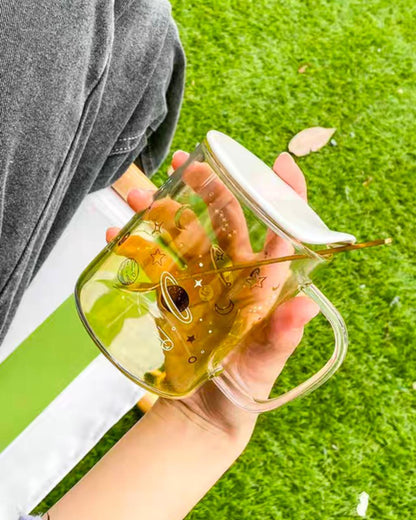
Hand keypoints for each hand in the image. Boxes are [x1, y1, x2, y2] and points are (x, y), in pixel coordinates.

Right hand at [106, 151, 318, 447]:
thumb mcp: (264, 365)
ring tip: (136, 196)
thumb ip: (282, 337)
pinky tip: (117, 234)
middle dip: (210, 189)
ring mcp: (202, 282)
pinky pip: (155, 262)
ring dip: (162, 212)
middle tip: (187, 168)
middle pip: (226, 221)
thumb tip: (306, 307)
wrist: (203, 412)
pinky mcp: (173, 294)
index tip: (280, 162)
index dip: (285, 197)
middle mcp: (235, 275)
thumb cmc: (243, 388)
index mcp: (264, 284)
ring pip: (185, 234)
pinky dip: (135, 246)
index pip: (282, 232)